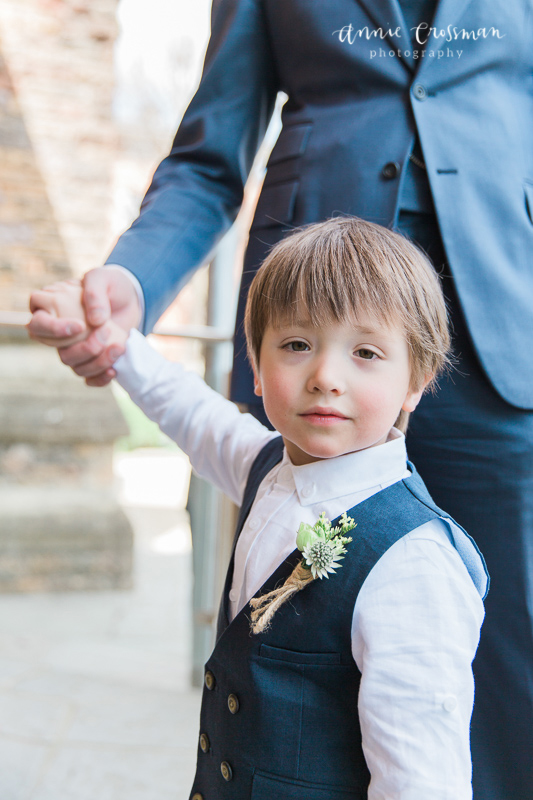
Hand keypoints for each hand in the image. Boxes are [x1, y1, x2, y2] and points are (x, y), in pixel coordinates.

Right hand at [28, 267, 141, 385]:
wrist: (132, 299)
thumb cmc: (110, 285)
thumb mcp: (102, 277)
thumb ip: (94, 292)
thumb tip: (94, 321)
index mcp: (51, 310)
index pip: (37, 325)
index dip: (53, 330)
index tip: (79, 326)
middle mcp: (59, 335)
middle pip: (60, 352)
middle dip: (83, 349)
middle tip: (106, 332)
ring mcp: (76, 349)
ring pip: (75, 366)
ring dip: (97, 362)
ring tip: (119, 346)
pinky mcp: (92, 360)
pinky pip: (89, 378)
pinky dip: (100, 378)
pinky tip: (114, 369)